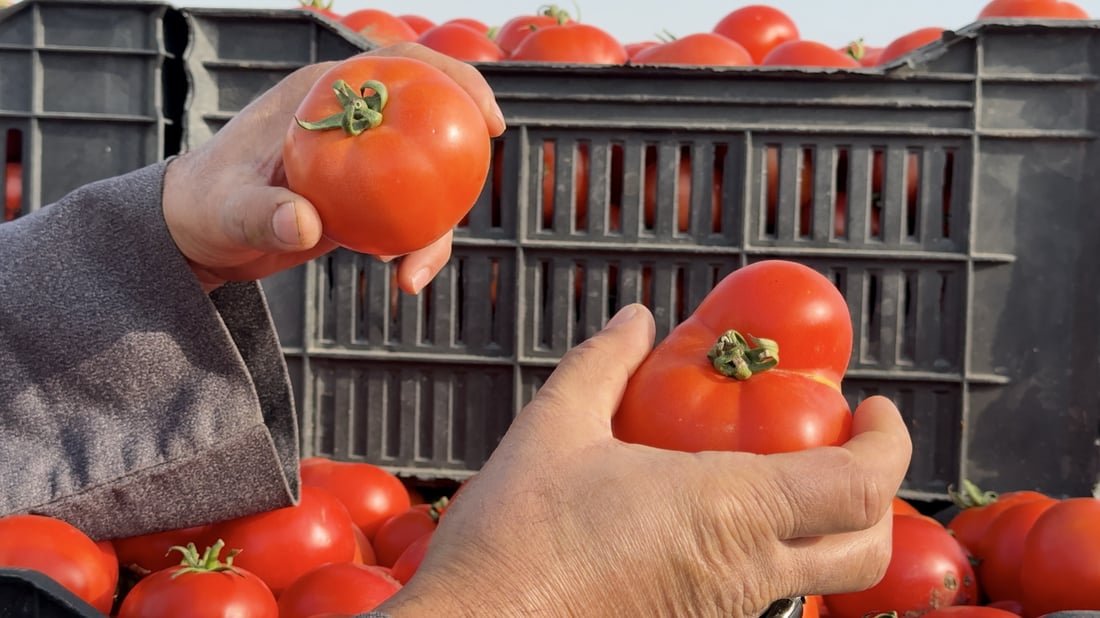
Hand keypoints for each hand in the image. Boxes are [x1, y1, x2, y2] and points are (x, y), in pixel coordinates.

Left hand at [162, 43, 506, 292]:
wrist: (198, 236)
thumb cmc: (204, 205)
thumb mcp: (227, 209)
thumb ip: (261, 213)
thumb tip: (302, 223)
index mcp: (324, 94)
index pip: (400, 66)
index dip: (452, 80)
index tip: (484, 116)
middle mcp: (351, 121)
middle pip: (428, 118)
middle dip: (463, 149)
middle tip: (477, 186)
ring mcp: (361, 161)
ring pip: (425, 176)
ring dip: (437, 223)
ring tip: (415, 272)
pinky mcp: (363, 199)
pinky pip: (408, 216)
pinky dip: (415, 246)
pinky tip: (404, 280)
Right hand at [377, 304, 912, 616]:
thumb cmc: (513, 538)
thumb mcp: (554, 428)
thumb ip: (603, 364)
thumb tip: (636, 320)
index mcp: (730, 512)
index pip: (860, 486)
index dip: (889, 442)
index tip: (873, 408)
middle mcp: (746, 574)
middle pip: (865, 550)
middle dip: (876, 496)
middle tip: (842, 445)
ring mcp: (723, 615)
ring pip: (819, 582)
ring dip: (825, 528)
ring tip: (778, 477)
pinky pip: (763, 597)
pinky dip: (772, 556)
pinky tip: (713, 523)